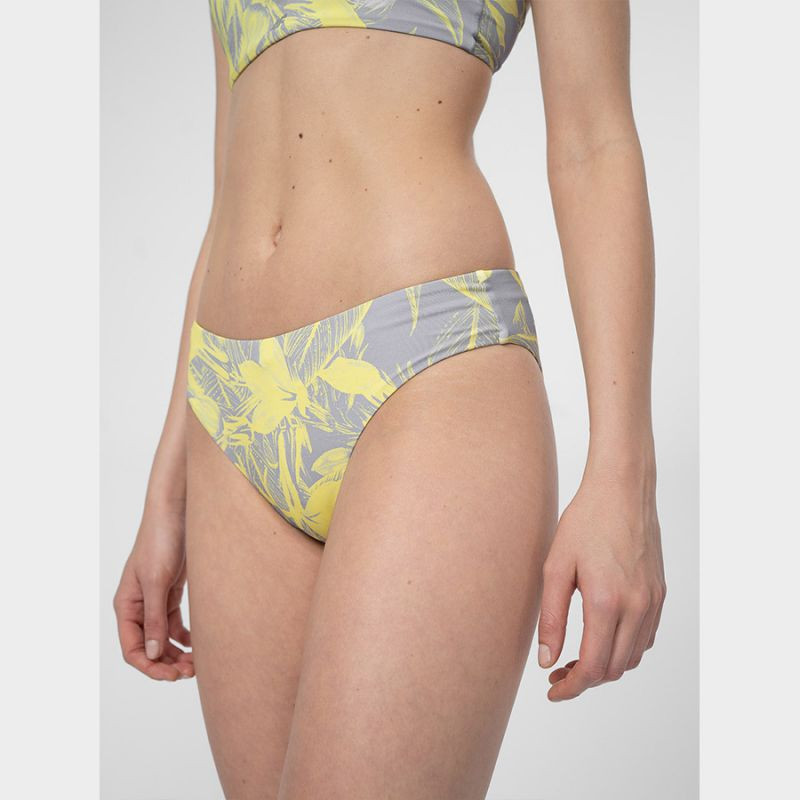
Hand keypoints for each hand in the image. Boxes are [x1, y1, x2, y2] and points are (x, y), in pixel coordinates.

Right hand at [113, 503, 193, 680]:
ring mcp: (155, 600)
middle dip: (167, 663)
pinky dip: (185, 636)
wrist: (177, 513)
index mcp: (126, 606)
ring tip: (197, 663)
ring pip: (163, 638)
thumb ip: (154, 619)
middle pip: (149, 647)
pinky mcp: (171, 592)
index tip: (172, 676)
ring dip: (178, 653)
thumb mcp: (156, 581)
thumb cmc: (161, 542)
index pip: (132, 648)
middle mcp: (138, 607)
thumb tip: (152, 654)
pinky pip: (175, 623)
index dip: (150, 666)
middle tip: (191, 672)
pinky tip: (199, 644)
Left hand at [536, 469, 665, 700]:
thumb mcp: (555, 567)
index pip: (592, 667)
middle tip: (557, 672)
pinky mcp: (660, 593)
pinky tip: (602, 636)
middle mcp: (636, 607)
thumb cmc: (585, 522)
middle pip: (614, 669)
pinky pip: (645, 637)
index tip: (553, 690)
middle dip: (584, 679)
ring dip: (605, 666)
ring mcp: (652, 601)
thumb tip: (547, 659)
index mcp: (607, 602)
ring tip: (576, 656)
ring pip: (632, 657)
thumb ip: (551, 617)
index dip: (571, 687)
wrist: (622, 490)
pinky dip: (624, 648)